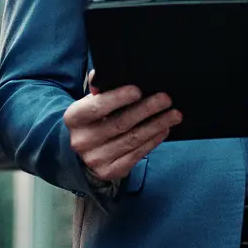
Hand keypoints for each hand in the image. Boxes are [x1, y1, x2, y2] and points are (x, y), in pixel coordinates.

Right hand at [63, 70, 181, 182]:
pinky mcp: (110, 171)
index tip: (138, 90)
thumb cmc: (92, 120)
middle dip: (146, 110)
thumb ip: (98, 89)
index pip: (97, 107)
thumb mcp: (89, 103)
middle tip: (166, 99)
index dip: (118, 98)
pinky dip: (152, 141)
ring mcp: (95, 159)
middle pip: (119, 123)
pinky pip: (136, 155)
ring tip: (173, 115)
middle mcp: (82, 140)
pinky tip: (164, 130)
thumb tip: (101, 75)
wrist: (82, 153)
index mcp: (74, 118)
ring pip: (132, 139)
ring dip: (156, 125)